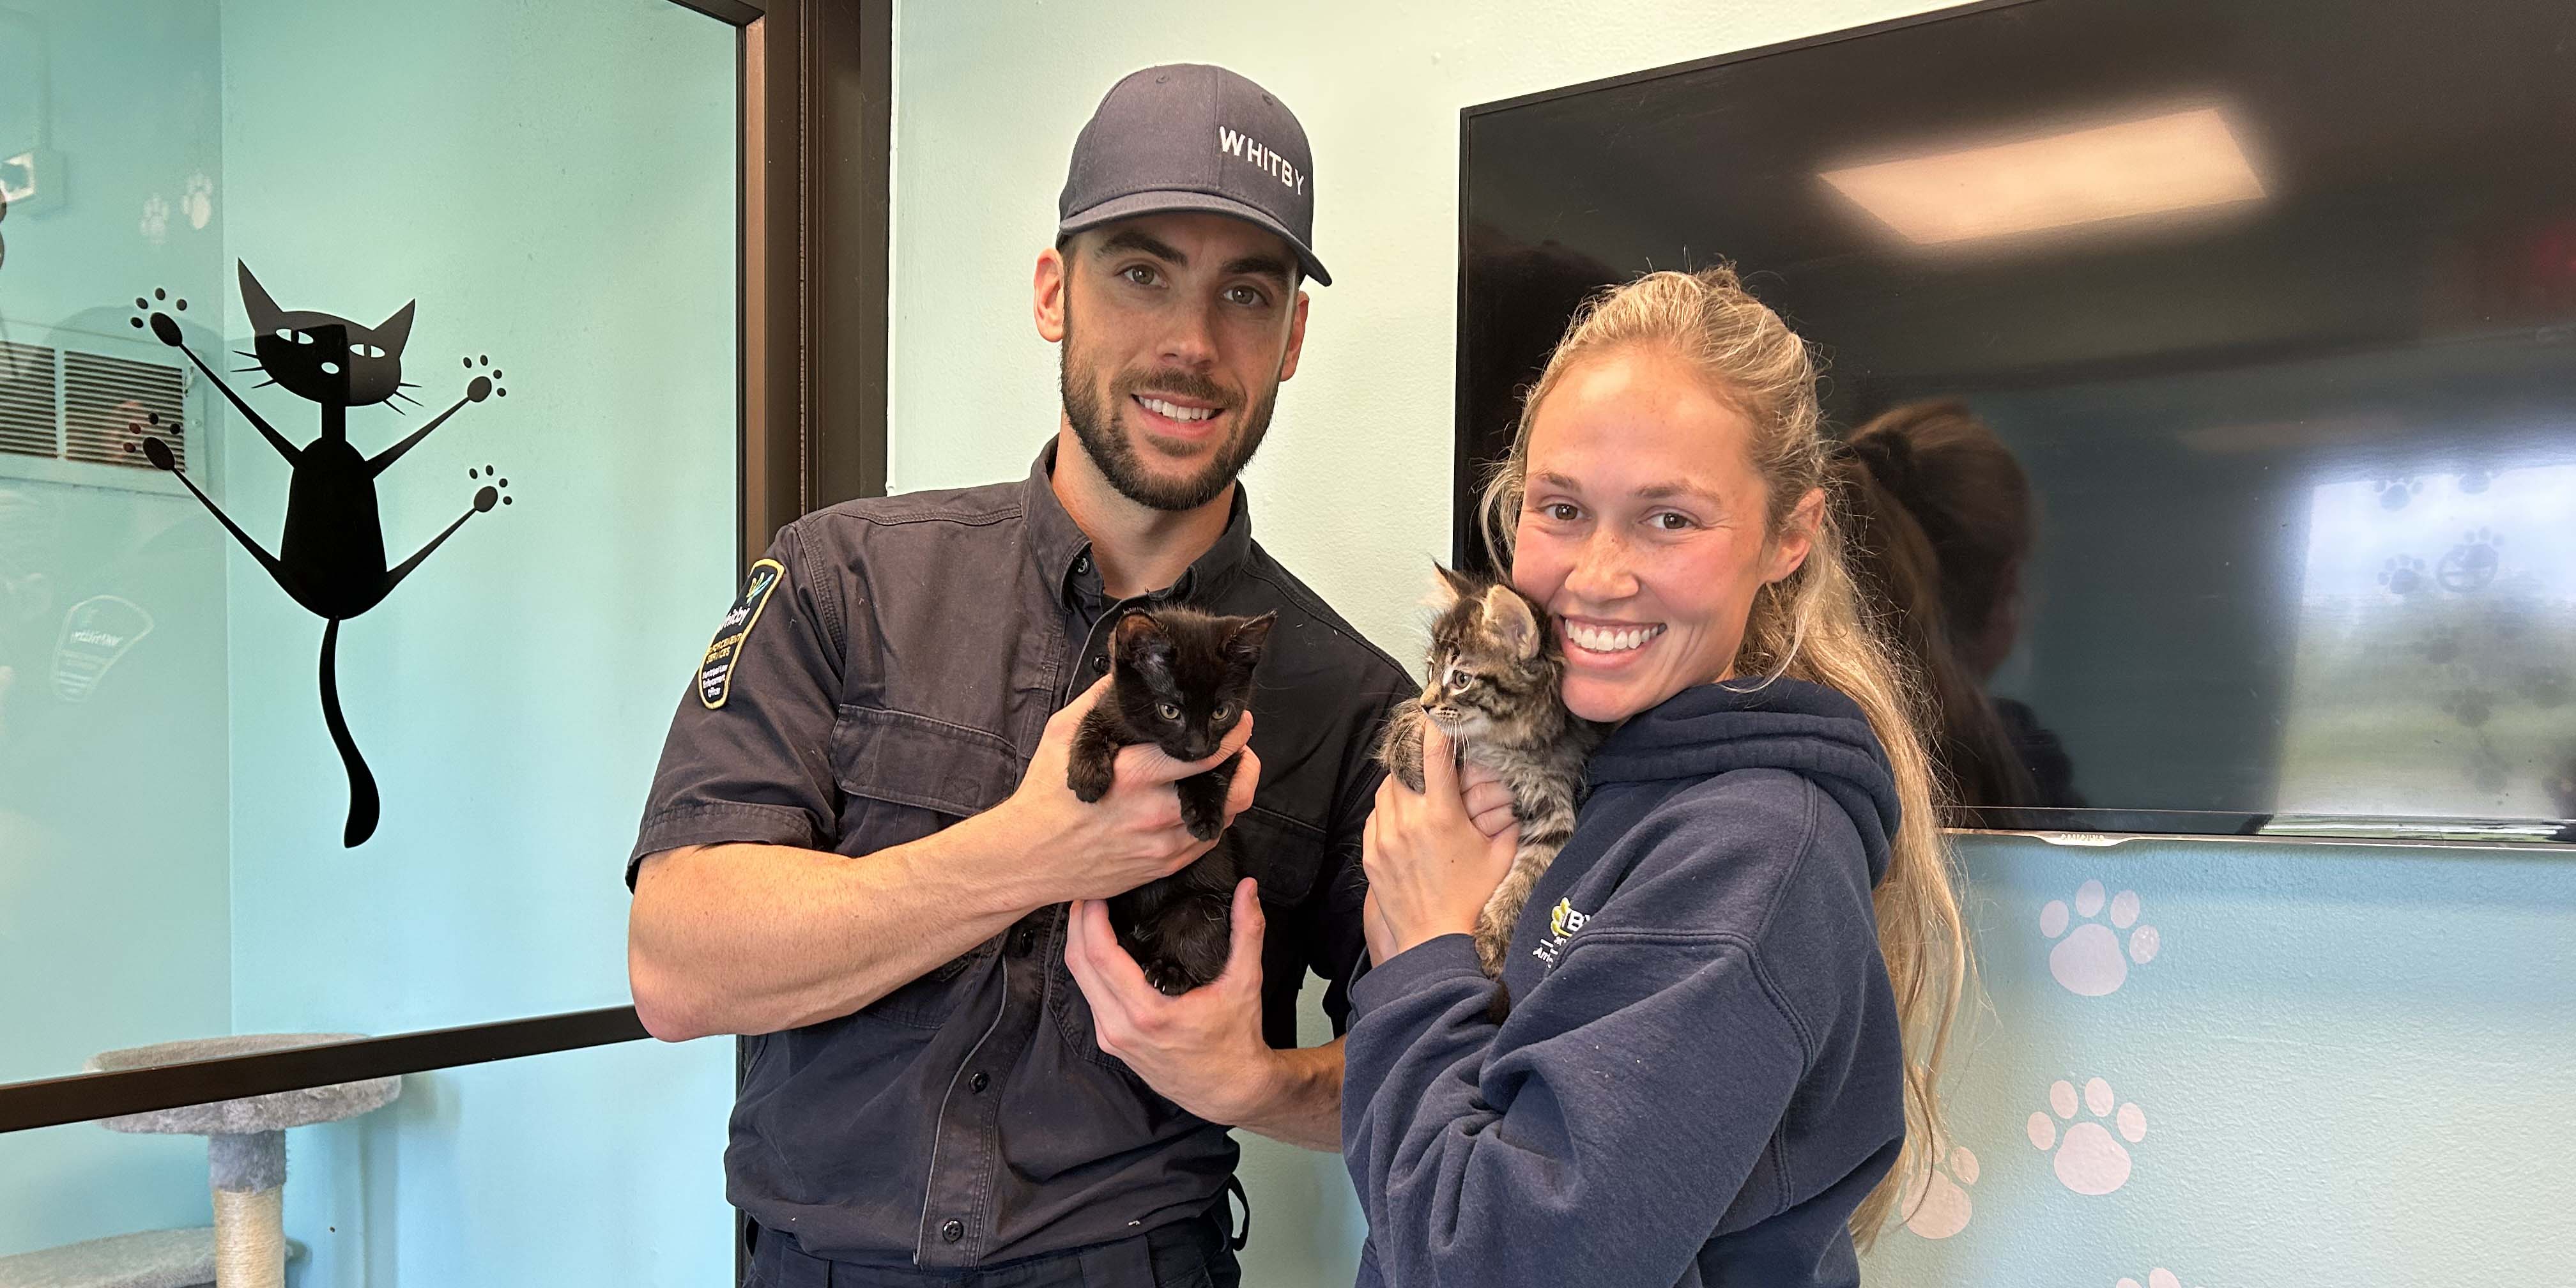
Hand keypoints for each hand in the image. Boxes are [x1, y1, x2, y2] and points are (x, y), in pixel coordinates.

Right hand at [983, 676, 1259, 903]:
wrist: (1026, 858)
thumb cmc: (1044, 795)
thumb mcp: (1064, 736)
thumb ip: (1100, 701)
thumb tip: (1128, 671)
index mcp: (1136, 774)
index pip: (1207, 753)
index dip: (1233, 735)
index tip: (1238, 720)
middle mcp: (1156, 811)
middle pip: (1230, 788)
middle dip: (1244, 761)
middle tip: (1239, 746)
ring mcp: (1162, 844)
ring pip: (1224, 817)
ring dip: (1230, 792)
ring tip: (1222, 773)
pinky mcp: (1162, 867)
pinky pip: (1206, 842)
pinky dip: (1212, 819)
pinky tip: (1201, 803)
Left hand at [1065, 878, 1278, 1124]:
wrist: (1231, 1092)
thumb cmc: (1236, 1044)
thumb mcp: (1246, 984)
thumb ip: (1247, 931)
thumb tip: (1248, 890)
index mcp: (1147, 1014)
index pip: (1100, 956)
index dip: (1091, 918)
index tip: (1098, 892)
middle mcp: (1121, 1028)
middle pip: (1078, 965)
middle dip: (1078, 923)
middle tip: (1088, 892)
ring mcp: (1112, 1038)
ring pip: (1079, 982)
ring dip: (1079, 943)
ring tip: (1091, 913)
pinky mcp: (1112, 1042)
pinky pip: (1089, 996)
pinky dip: (1089, 967)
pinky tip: (1100, 947)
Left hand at [1362, 721, 1518, 964]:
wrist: (1436, 945)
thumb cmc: (1472, 901)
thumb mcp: (1501, 854)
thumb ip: (1507, 817)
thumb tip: (1511, 790)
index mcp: (1441, 816)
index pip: (1433, 753)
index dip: (1436, 727)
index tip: (1439, 715)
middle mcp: (1406, 822)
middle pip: (1403, 766)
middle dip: (1417, 758)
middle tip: (1432, 757)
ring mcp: (1384, 839)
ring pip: (1384, 789)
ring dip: (1402, 783)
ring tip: (1421, 790)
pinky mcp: (1371, 856)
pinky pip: (1374, 817)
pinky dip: (1388, 810)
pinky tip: (1406, 819)